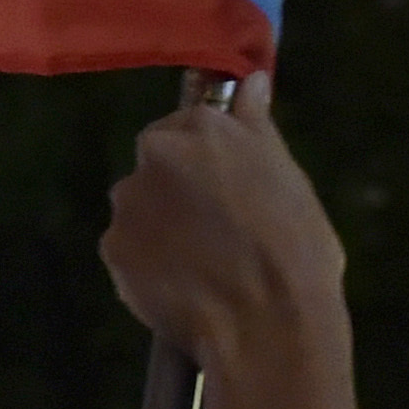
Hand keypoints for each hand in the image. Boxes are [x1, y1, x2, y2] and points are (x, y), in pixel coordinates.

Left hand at [98, 76, 346, 375]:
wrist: (268, 326)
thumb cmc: (296, 252)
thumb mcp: (290, 178)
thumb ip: (256, 126)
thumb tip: (253, 81)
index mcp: (205, 127)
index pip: (190, 125)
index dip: (209, 161)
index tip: (227, 189)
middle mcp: (158, 153)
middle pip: (158, 164)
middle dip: (178, 191)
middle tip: (217, 232)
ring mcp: (130, 201)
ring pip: (140, 208)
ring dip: (160, 228)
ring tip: (205, 266)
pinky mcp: (112, 247)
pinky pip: (127, 250)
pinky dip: (147, 266)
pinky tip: (183, 287)